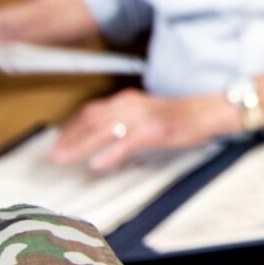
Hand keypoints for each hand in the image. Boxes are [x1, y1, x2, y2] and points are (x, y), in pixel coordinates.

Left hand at [51, 89, 231, 171]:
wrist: (209, 111)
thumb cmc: (181, 116)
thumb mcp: (148, 113)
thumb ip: (126, 122)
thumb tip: (105, 138)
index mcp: (129, 100)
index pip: (91, 112)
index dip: (71, 128)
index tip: (58, 142)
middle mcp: (132, 105)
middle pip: (92, 120)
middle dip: (69, 138)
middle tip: (54, 155)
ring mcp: (143, 117)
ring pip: (104, 131)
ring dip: (81, 146)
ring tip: (66, 159)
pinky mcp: (155, 131)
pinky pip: (127, 143)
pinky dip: (110, 154)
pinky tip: (98, 164)